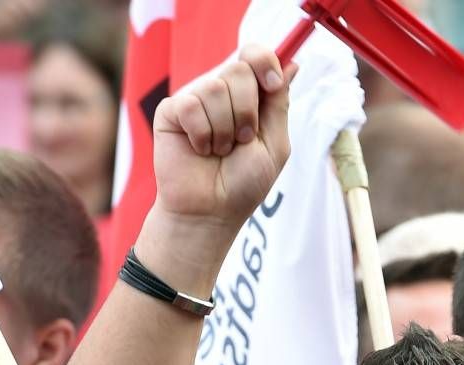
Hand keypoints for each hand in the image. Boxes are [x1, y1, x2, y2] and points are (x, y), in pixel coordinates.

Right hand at [149, 45, 292, 233]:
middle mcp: (221, 91)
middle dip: (247, 111)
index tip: (272, 84)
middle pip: (239, 68)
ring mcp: (195, 99)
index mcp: (248, 95)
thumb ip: (279, 104)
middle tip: (242, 140)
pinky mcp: (171, 111)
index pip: (255, 54)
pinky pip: (190, 105)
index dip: (265, 61)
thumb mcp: (275, 144)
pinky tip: (199, 149)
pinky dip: (202, 134)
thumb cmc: (244, 182)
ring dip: (224, 129)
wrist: (211, 210)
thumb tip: (292, 64)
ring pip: (214, 87)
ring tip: (219, 150)